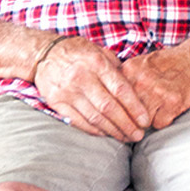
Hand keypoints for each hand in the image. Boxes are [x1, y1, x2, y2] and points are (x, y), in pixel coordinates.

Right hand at [33, 38, 152, 142]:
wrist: (44, 53)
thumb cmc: (79, 52)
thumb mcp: (100, 52)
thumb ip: (117, 70)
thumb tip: (137, 90)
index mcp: (97, 63)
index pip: (120, 90)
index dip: (135, 108)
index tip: (145, 121)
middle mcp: (82, 78)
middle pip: (109, 107)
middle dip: (126, 124)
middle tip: (138, 135)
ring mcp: (67, 92)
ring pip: (94, 117)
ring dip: (112, 130)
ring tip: (126, 138)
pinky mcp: (56, 102)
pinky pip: (78, 121)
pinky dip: (94, 130)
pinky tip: (106, 134)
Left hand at [120, 46, 189, 130]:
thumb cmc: (165, 64)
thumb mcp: (138, 63)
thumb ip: (121, 77)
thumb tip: (102, 93)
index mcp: (129, 71)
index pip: (112, 98)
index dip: (114, 109)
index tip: (113, 117)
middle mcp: (141, 82)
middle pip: (124, 112)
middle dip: (128, 118)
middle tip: (133, 121)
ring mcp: (157, 94)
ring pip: (140, 121)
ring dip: (144, 122)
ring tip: (151, 113)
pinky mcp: (172, 104)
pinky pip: (158, 124)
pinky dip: (161, 121)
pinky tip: (165, 112)